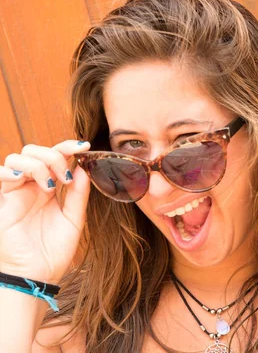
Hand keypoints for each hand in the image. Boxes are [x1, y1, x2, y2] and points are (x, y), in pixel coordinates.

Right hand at [0, 140, 90, 283]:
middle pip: (34, 151)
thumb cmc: (55, 250)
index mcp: (49, 188)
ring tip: (50, 185)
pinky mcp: (2, 203)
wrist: (38, 275)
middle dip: (53, 155)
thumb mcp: (74, 219)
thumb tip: (83, 168)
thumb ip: (78, 194)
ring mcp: (14, 193)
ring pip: (16, 158)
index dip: (67, 146)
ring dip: (37, 164)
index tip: (84, 146)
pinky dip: (8, 171)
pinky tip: (22, 179)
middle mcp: (30, 187)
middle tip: (66, 177)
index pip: (55, 156)